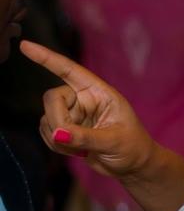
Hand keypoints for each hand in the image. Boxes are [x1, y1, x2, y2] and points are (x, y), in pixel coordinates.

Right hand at [20, 40, 156, 179]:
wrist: (132, 165)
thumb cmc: (132, 147)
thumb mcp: (114, 141)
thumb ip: (86, 137)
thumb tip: (58, 133)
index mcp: (99, 92)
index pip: (70, 70)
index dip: (47, 58)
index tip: (25, 45)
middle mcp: (84, 99)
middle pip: (52, 98)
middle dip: (56, 119)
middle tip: (69, 139)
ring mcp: (73, 114)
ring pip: (47, 118)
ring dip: (57, 137)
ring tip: (82, 149)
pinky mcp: (66, 129)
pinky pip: (47, 132)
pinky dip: (56, 144)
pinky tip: (76, 151)